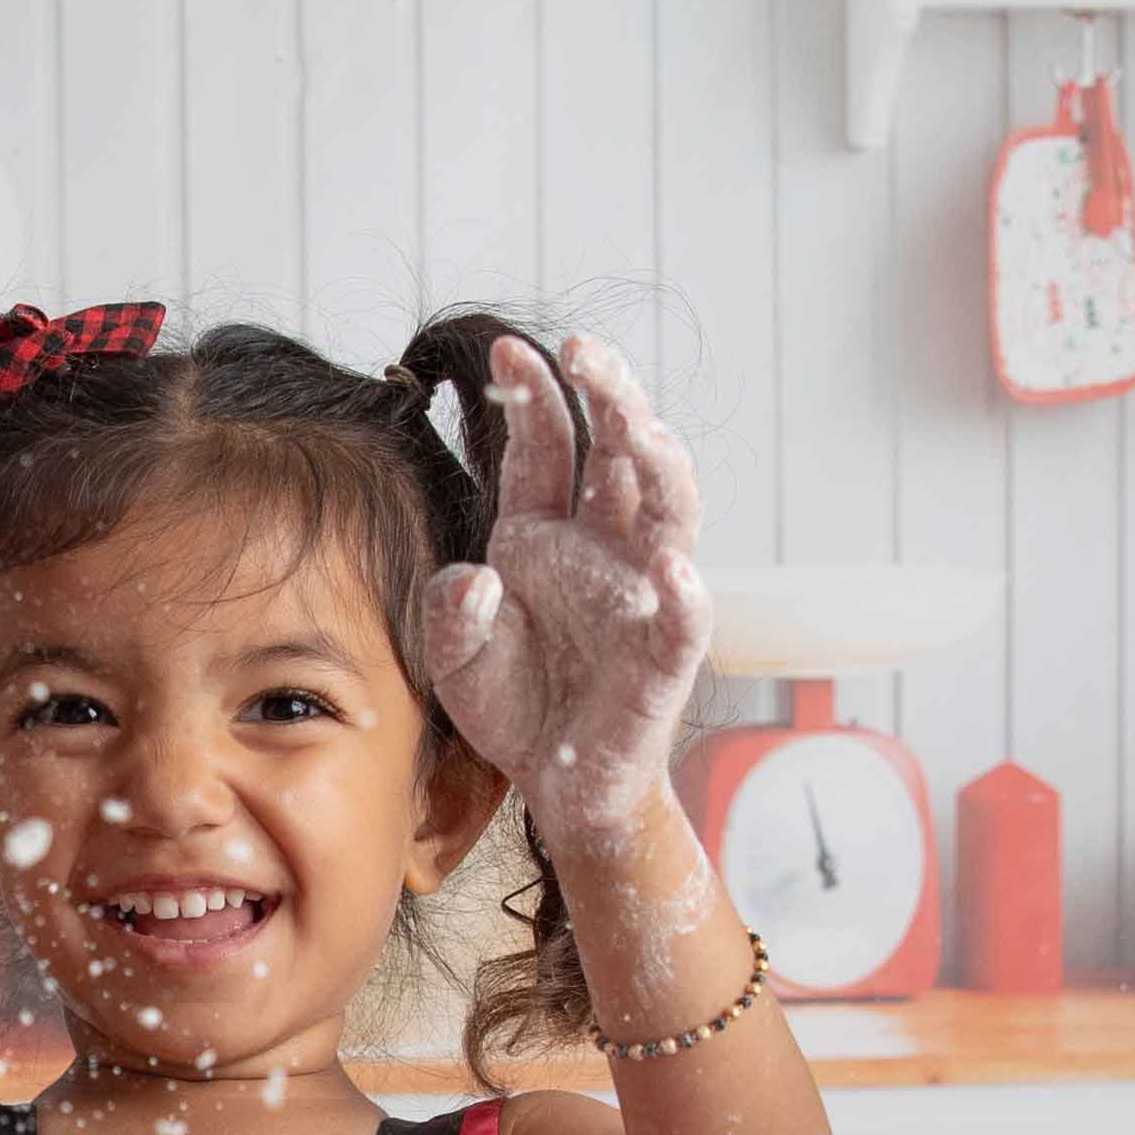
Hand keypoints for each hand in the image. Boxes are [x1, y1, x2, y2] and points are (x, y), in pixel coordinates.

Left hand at [418, 332, 711, 866]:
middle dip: (608, 395)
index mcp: (548, 533)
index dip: (533, 396)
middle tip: (580, 349)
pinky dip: (685, 593)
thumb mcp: (454, 655)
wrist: (556, 785)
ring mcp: (643, 596)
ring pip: (669, 511)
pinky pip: (684, 620)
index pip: (549, 446)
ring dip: (658, 462)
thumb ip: (449, 611)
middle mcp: (604, 548)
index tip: (503, 353)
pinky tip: (672, 568)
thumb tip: (478, 576)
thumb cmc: (513, 702)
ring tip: (635, 423)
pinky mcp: (665, 658)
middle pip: (621, 454)